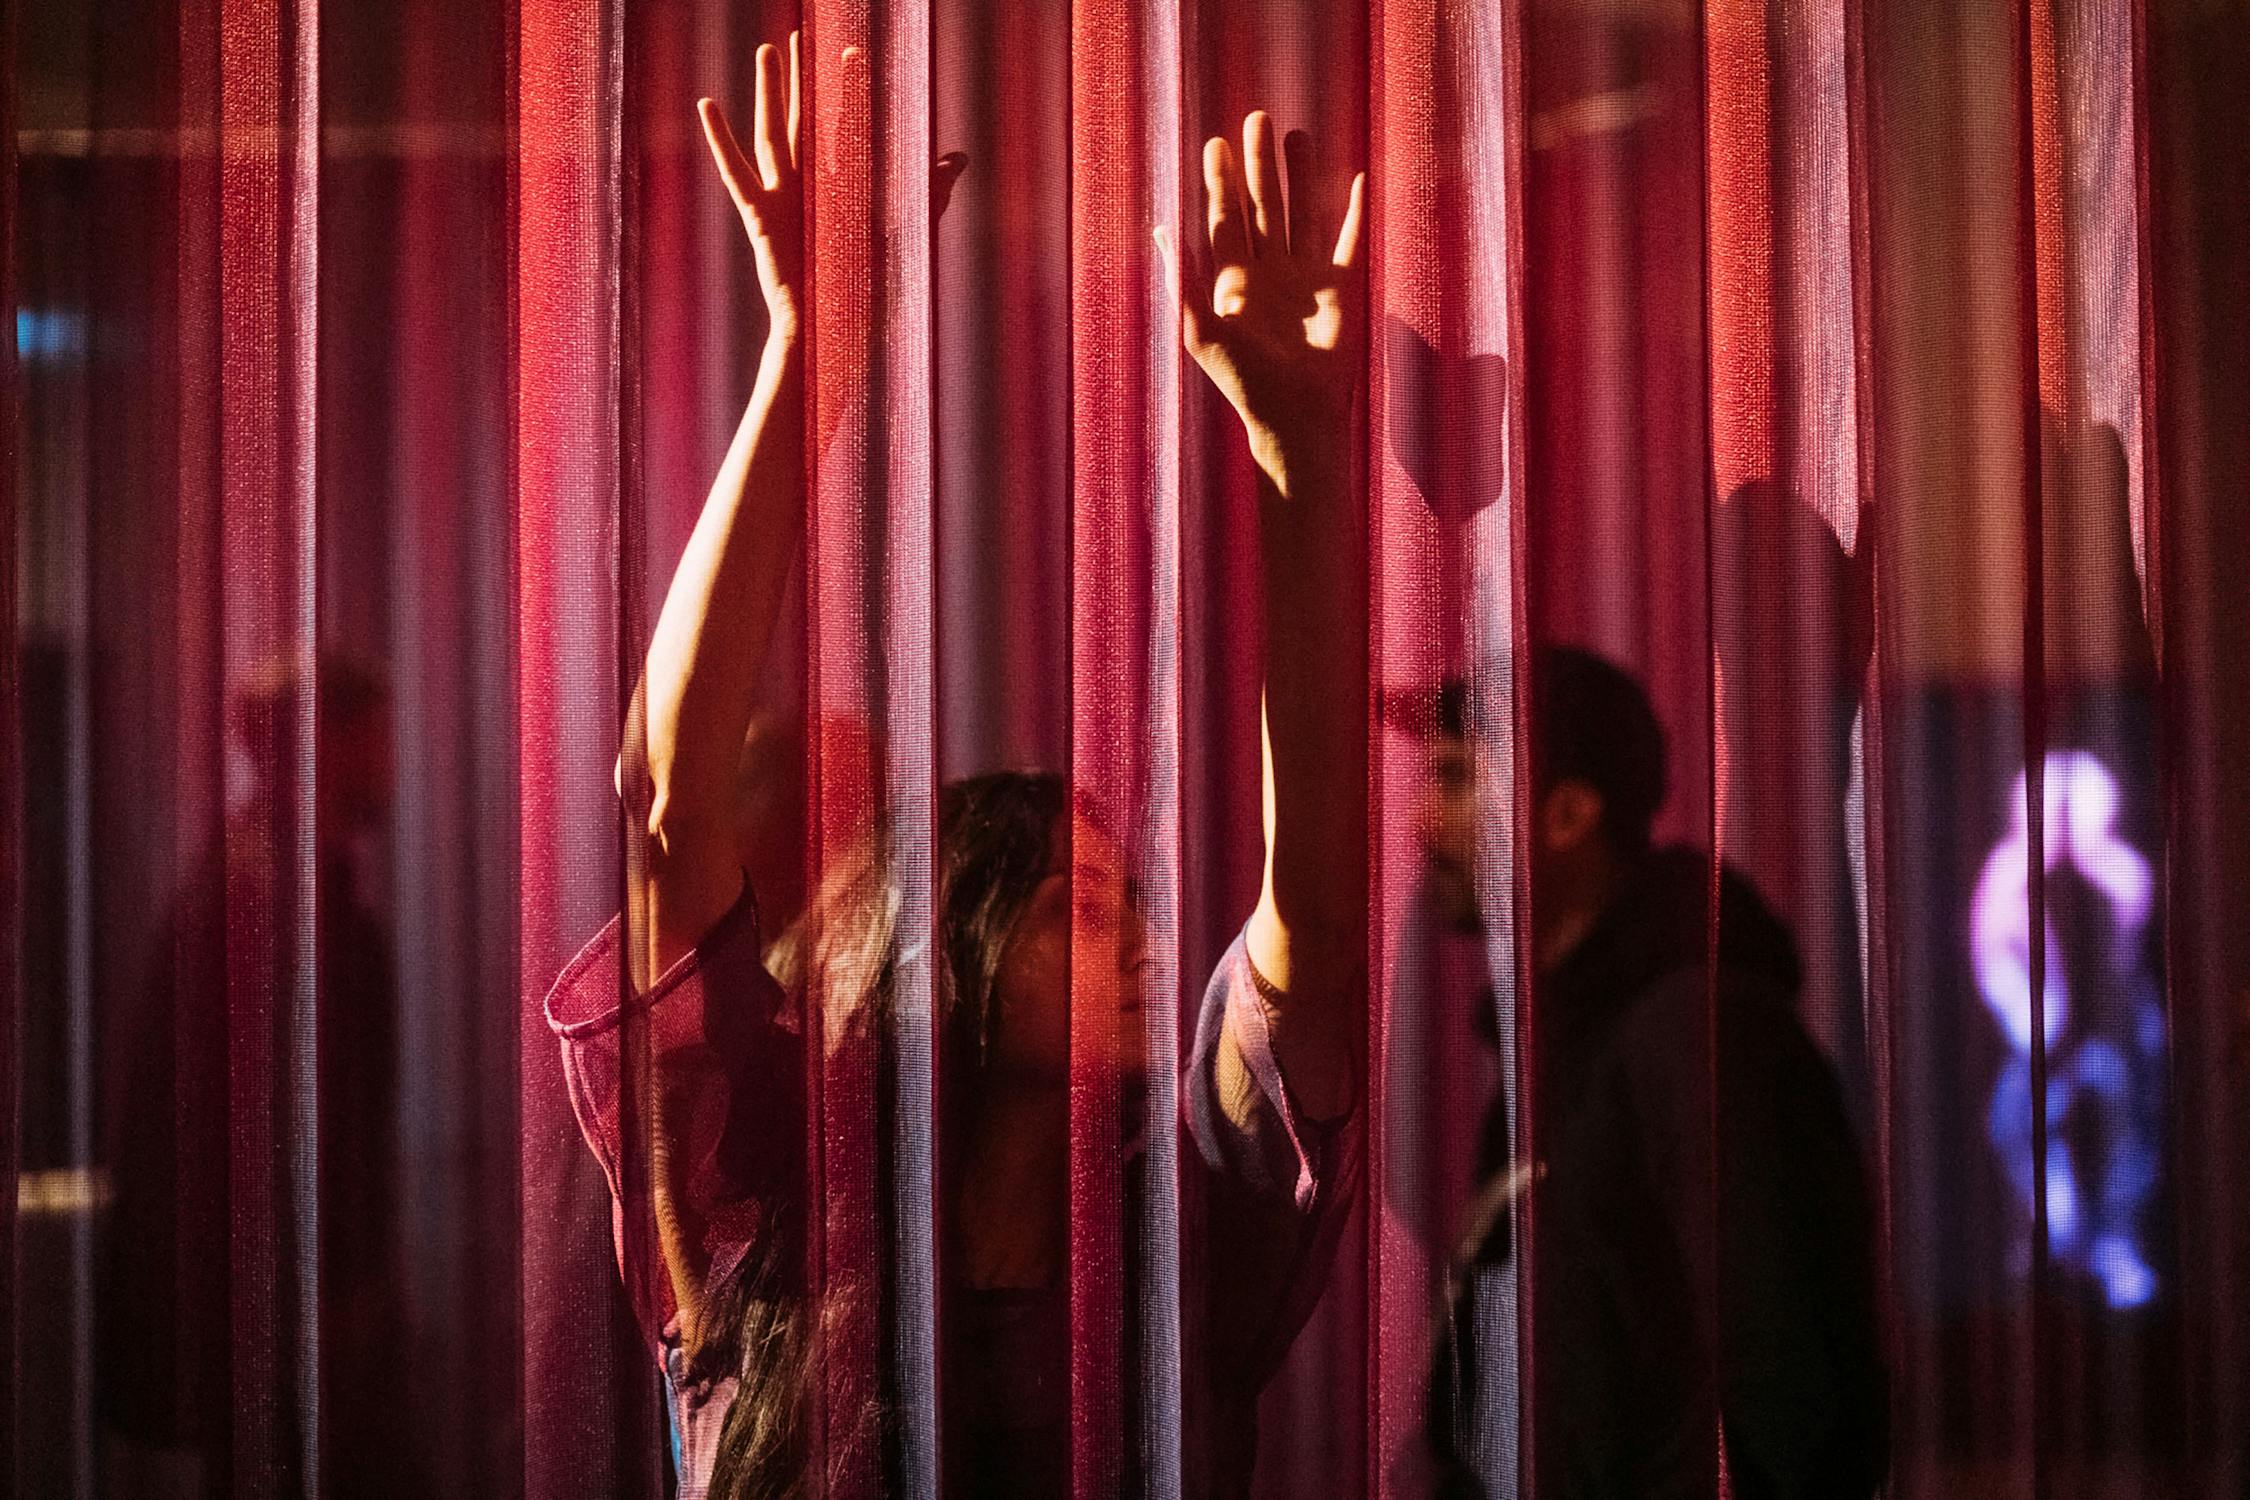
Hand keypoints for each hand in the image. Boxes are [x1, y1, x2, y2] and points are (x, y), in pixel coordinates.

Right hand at [701, 36, 970, 351]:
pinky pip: (737, 173)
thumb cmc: (867, 290)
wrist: (837, 330)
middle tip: (800, 35)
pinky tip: (707, 104)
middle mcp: (810, 187)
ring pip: (775, 132)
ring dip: (771, 91)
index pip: (846, 126)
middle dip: (804, 78)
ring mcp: (783, 198)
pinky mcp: (762, 216)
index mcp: (841, 188)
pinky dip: (720, 140)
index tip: (853, 52)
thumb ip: (929, 190)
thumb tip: (959, 156)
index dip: (850, 90)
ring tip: (767, 50)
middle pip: (806, 118)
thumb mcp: (906, 231)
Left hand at [1160, 111, 1365, 487]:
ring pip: (1302, 213)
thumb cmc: (1243, 380)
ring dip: (1300, 176)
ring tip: (1295, 135)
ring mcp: (1306, 278)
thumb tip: (1160, 227)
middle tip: (1255, 118)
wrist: (1294, 414)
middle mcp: (1269, 273)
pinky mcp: (1341, 289)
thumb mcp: (1200, 328)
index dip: (1220, 182)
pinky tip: (1353, 180)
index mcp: (1233, 281)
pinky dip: (1352, 210)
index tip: (1216, 144)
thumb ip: (1181, 278)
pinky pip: (1349, 240)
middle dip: (1259, 165)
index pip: (1226, 219)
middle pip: (1263, 205)